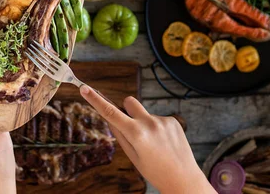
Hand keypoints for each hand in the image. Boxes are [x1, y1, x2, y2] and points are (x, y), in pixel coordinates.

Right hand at [79, 86, 215, 193]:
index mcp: (136, 134)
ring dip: (144, 122)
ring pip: (144, 113)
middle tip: (133, 129)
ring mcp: (163, 120)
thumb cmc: (155, 172)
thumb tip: (110, 118)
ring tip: (154, 143)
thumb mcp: (132, 156)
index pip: (111, 113)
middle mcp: (149, 124)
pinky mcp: (173, 121)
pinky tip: (165, 143)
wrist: (184, 180)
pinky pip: (158, 118)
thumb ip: (120, 135)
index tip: (85, 88)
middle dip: (127, 109)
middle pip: (129, 102)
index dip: (95, 100)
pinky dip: (157, 128)